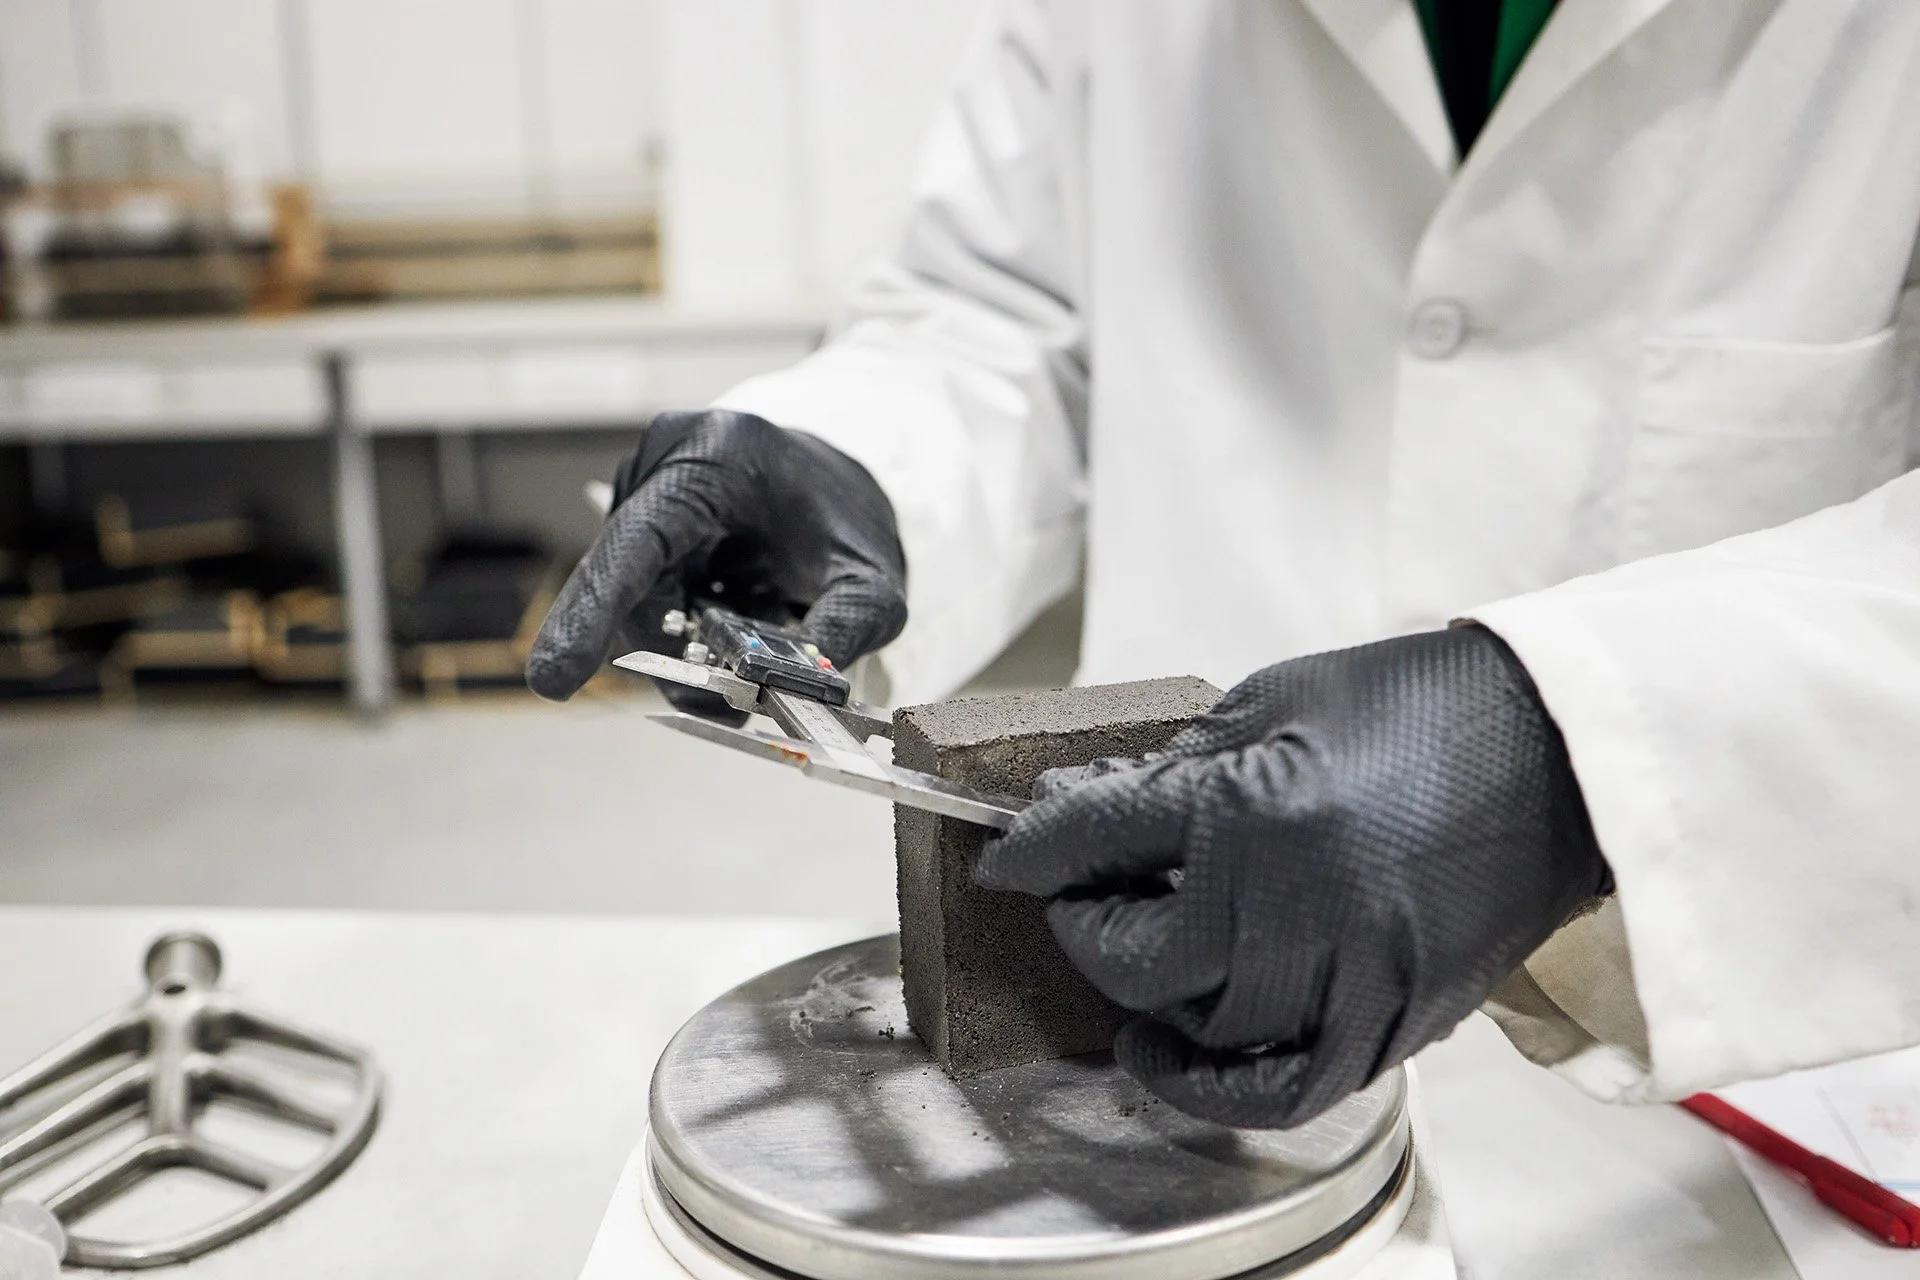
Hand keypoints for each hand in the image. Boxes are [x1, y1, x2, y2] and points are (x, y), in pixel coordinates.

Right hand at [526, 410, 906, 702]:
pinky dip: (687, 637)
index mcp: (716, 456)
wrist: (839, 484)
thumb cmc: (849, 520)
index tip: (555, 680)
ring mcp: (644, 494)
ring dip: (688, 651)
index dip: (594, 611)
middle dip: (675, 654)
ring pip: (635, 606)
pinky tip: (733, 636)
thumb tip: (802, 690)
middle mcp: (663, 464)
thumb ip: (846, 629)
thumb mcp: (875, 579)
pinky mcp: (641, 527)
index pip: (638, 541)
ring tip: (753, 656)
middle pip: (631, 589)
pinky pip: (645, 602)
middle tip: (728, 699)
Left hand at [974, 626, 1611, 1128]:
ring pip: (1201, 1027)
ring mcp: (1348, 975)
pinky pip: (1286, 1085)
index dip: (1032, 848)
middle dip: (1084, 926)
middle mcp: (1291, 906)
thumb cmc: (1419, 707)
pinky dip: (1217, 1088)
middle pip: (1134, 956)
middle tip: (1075, 899)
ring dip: (1143, 998)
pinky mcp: (1395, 1019)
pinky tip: (1171, 1057)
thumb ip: (1175, 764)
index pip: (1095, 840)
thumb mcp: (1274, 700)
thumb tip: (1085, 802)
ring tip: (1126, 964)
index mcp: (1253, 807)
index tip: (1008, 854)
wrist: (1558, 751)